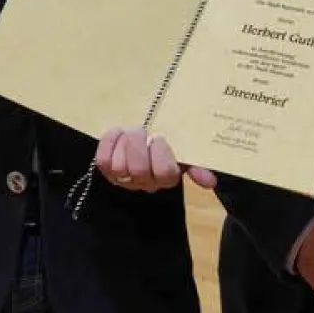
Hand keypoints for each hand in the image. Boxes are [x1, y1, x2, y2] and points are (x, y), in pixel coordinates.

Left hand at [95, 127, 216, 190]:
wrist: (142, 136)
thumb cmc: (166, 144)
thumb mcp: (184, 151)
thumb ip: (197, 164)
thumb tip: (210, 181)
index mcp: (167, 177)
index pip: (165, 174)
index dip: (161, 155)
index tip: (159, 137)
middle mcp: (145, 182)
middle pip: (140, 170)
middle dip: (139, 146)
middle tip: (142, 131)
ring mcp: (124, 178)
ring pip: (120, 167)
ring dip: (125, 143)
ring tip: (131, 131)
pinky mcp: (107, 171)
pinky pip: (103, 161)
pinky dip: (109, 143)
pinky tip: (118, 132)